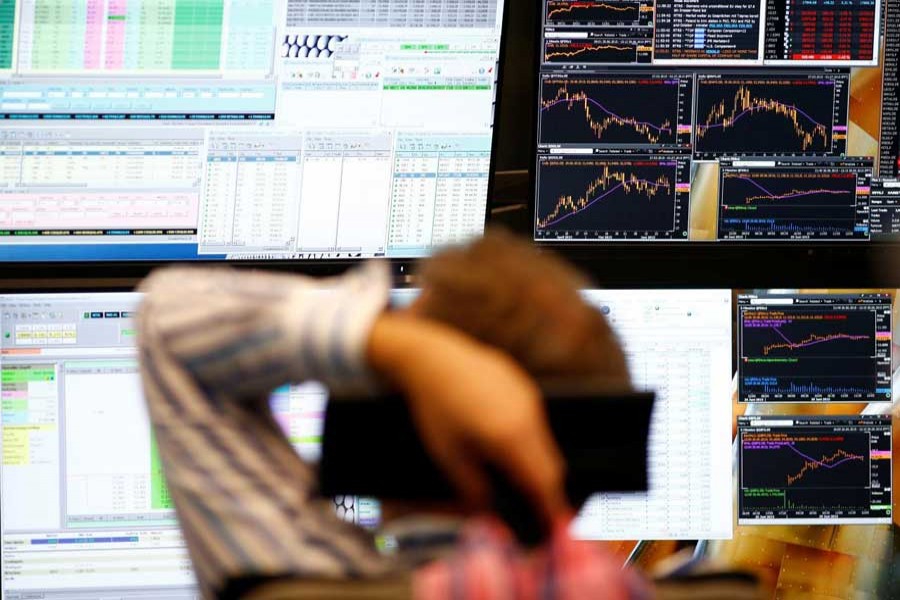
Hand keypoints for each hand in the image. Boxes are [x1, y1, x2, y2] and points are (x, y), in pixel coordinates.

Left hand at [367, 313, 569, 528]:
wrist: (431, 357)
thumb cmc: (435, 409)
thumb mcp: (449, 456)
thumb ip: (474, 489)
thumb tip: (490, 513)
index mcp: (511, 438)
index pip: (544, 482)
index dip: (551, 508)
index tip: (551, 527)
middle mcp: (529, 417)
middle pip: (551, 464)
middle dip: (545, 490)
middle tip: (535, 509)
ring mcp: (529, 398)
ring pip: (544, 441)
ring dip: (536, 463)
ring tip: (517, 477)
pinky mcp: (524, 385)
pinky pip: (535, 421)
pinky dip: (529, 440)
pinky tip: (504, 442)